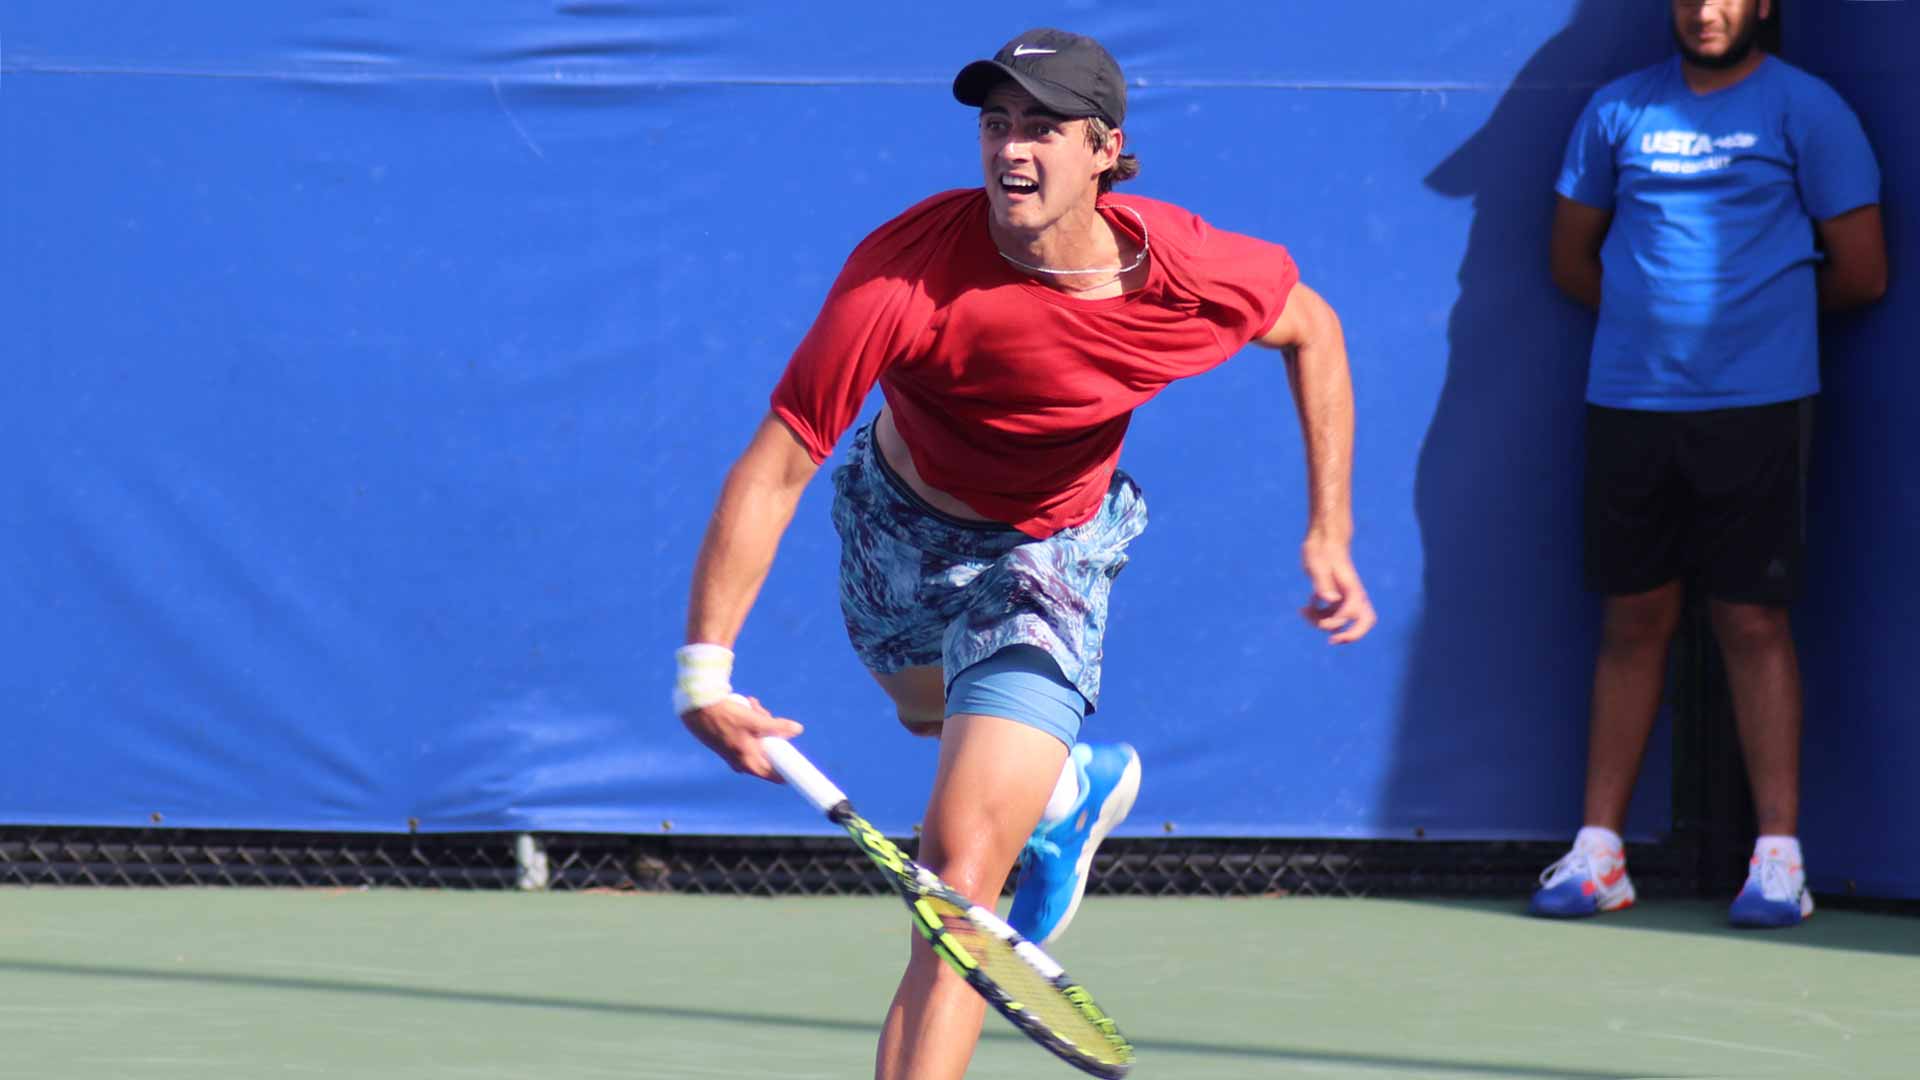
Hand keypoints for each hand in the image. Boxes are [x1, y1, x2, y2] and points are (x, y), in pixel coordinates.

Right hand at [680, 692, 803, 781]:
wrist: (698, 708)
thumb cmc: (726, 717)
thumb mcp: (755, 722)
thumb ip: (778, 727)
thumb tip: (798, 730)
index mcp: (748, 763)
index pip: (774, 775)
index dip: (787, 769)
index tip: (798, 762)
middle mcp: (741, 762)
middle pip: (768, 750)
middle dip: (771, 730)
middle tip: (765, 714)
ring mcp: (734, 752)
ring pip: (758, 738)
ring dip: (760, 720)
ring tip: (752, 705)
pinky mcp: (729, 742)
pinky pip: (747, 732)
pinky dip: (750, 720)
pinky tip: (747, 704)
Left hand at [1300, 536, 1376, 643]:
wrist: (1323, 539)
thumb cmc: (1321, 550)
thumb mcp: (1317, 565)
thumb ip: (1323, 583)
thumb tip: (1331, 600)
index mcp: (1352, 588)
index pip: (1355, 614)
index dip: (1339, 622)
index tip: (1323, 621)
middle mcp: (1352, 595)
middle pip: (1365, 621)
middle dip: (1351, 635)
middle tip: (1333, 640)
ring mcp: (1344, 597)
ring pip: (1340, 621)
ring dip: (1322, 623)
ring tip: (1304, 612)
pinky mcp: (1335, 597)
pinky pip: (1329, 615)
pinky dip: (1317, 616)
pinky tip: (1305, 606)